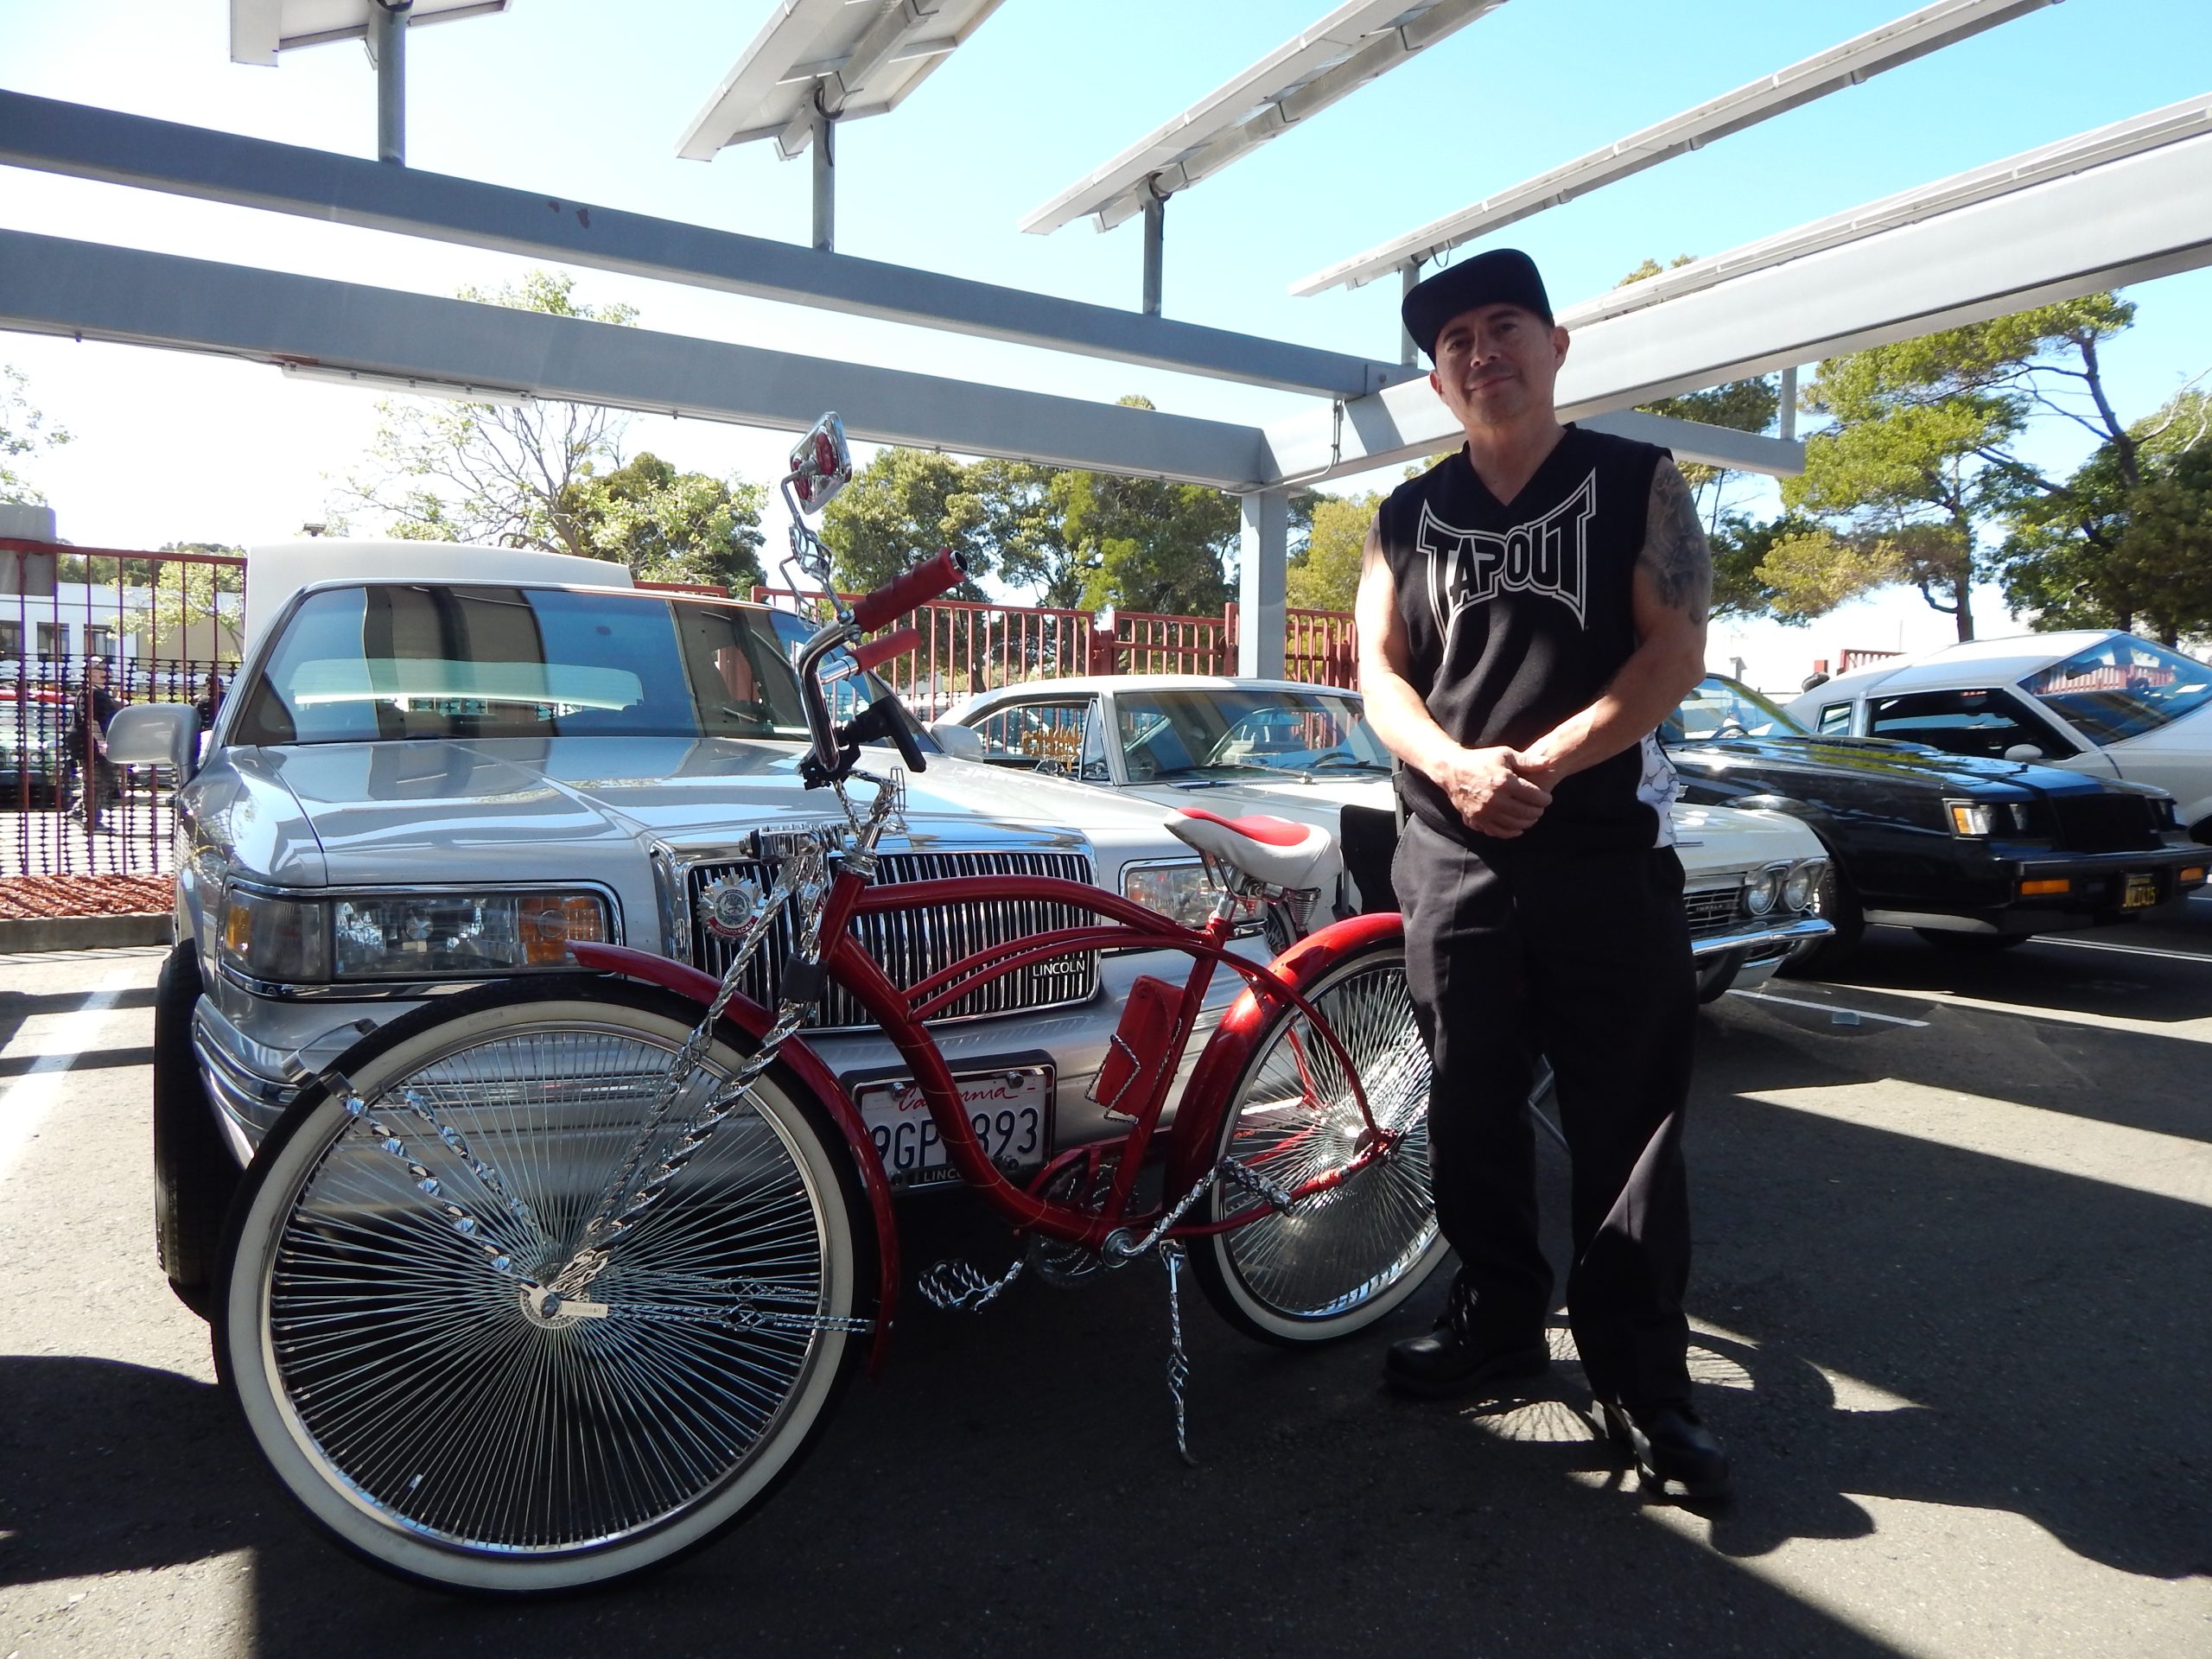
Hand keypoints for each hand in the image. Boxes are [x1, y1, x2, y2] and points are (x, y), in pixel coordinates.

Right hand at [1427, 745, 1550, 837]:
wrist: (1453, 771)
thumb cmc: (1481, 760)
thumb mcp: (1504, 754)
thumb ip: (1527, 760)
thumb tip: (1548, 762)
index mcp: (1505, 782)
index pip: (1534, 796)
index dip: (1544, 799)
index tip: (1547, 798)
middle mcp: (1496, 799)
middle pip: (1526, 812)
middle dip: (1538, 811)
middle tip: (1540, 809)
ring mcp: (1486, 811)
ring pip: (1514, 824)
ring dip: (1527, 823)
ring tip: (1531, 817)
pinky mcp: (1478, 819)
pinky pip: (1498, 831)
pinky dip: (1511, 832)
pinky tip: (1518, 829)